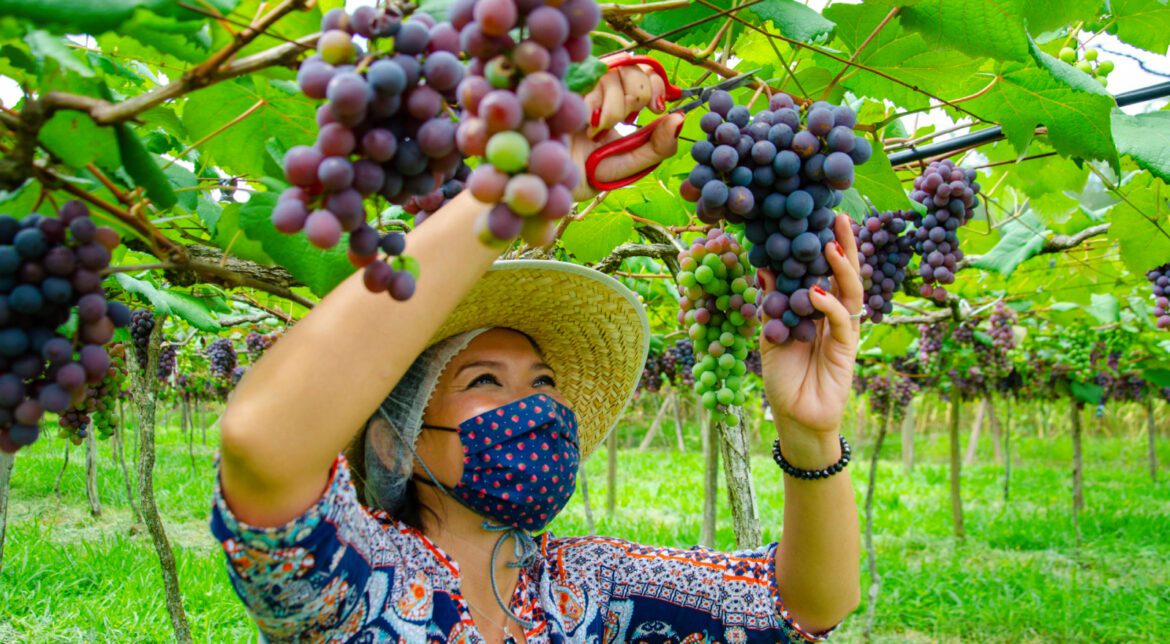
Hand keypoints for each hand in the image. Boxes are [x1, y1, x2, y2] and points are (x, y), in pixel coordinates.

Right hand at [568, 61, 684, 200]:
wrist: (550, 181)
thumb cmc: (586, 174)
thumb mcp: (628, 165)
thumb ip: (657, 147)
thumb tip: (681, 119)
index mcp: (620, 103)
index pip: (648, 74)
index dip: (658, 85)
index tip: (657, 108)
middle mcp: (601, 89)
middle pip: (636, 68)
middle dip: (639, 96)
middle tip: (624, 121)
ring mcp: (581, 82)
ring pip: (617, 73)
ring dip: (614, 108)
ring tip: (595, 131)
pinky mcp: (563, 82)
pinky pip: (593, 80)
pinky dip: (595, 106)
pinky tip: (584, 125)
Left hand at [758, 215, 862, 437]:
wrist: (795, 417)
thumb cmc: (783, 378)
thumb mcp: (770, 335)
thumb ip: (771, 304)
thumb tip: (763, 267)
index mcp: (815, 309)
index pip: (822, 270)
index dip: (821, 246)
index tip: (813, 219)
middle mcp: (833, 314)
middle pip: (844, 273)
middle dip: (842, 245)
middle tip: (836, 216)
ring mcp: (842, 330)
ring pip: (850, 291)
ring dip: (841, 268)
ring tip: (829, 245)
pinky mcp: (846, 349)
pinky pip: (841, 321)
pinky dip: (828, 305)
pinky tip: (815, 293)